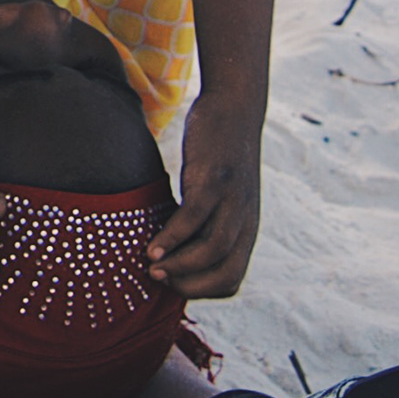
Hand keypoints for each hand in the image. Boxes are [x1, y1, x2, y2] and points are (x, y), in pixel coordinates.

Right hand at [148, 93, 261, 297]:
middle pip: (225, 274)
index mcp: (246, 229)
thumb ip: (210, 218)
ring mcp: (231, 201)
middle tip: (159, 280)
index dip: (202, 290)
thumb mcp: (222, 193)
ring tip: (152, 266)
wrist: (235, 107)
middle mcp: (244, 221)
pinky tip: (153, 243)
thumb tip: (179, 240)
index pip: (232, 280)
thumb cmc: (220, 152)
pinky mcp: (213, 180)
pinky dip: (172, 237)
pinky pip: (193, 218)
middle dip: (190, 285)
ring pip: (212, 251)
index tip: (173, 284)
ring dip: (179, 266)